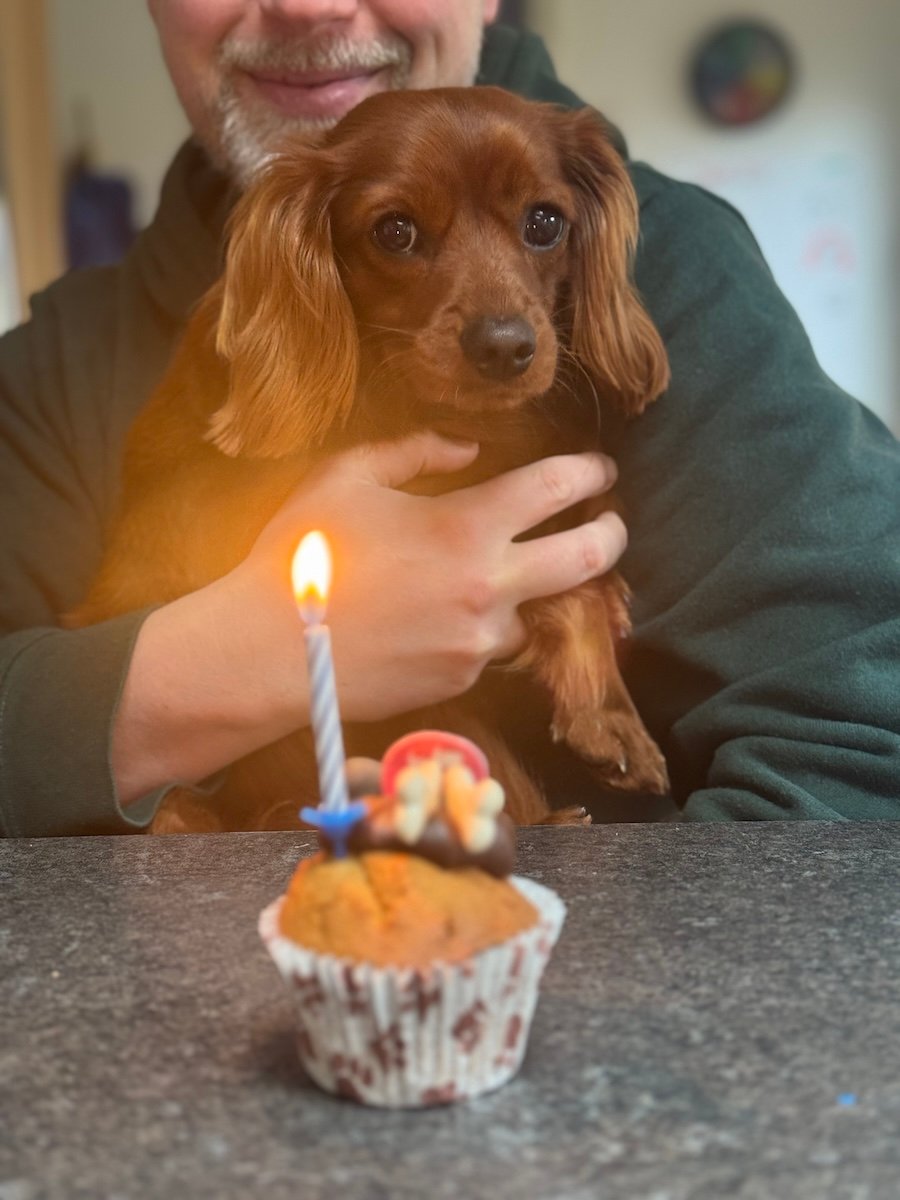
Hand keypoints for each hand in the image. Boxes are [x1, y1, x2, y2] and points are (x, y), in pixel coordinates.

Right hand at [112, 432, 624, 801]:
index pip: (557, 488)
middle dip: (612, 534)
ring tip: (491, 579)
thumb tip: (467, 450)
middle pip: (588, 559)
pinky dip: (477, 628)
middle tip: (611, 523)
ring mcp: (479, 642)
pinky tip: (435, 618)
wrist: (267, 651)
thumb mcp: (346, 476)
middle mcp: (489, 587)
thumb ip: (414, 450)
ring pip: (532, 611)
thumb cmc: (301, 554)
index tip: (601, 470)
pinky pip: (487, 648)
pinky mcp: (461, 680)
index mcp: (466, 526)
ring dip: (524, 592)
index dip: (591, 472)